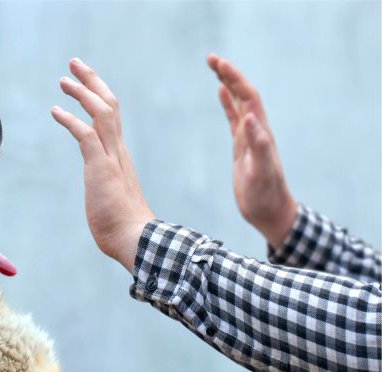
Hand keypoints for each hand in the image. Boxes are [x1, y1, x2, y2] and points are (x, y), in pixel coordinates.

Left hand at [51, 58, 153, 272]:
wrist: (136, 240)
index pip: (111, 116)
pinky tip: (55, 110)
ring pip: (101, 112)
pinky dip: (70, 120)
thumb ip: (106, 185)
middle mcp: (117, 150)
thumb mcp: (110, 197)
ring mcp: (111, 158)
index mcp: (119, 155)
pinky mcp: (101, 168)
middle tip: (75, 64)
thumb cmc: (123, 226)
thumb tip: (102, 192)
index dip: (98, 95)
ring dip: (82, 93)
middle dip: (92, 81)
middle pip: (109, 104)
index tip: (85, 82)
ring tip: (64, 80)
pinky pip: (85, 135)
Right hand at [207, 54, 296, 247]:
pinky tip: (221, 94)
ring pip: (238, 103)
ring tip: (214, 67)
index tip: (218, 64)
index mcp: (260, 132)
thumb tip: (249, 116)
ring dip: (227, 84)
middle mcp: (256, 130)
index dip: (234, 78)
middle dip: (228, 74)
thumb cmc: (265, 195)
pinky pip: (233, 118)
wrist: (269, 211)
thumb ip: (258, 144)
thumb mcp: (261, 171)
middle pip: (243, 94)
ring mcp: (248, 137)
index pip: (248, 97)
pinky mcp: (242, 146)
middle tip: (210, 58)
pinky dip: (227, 103)